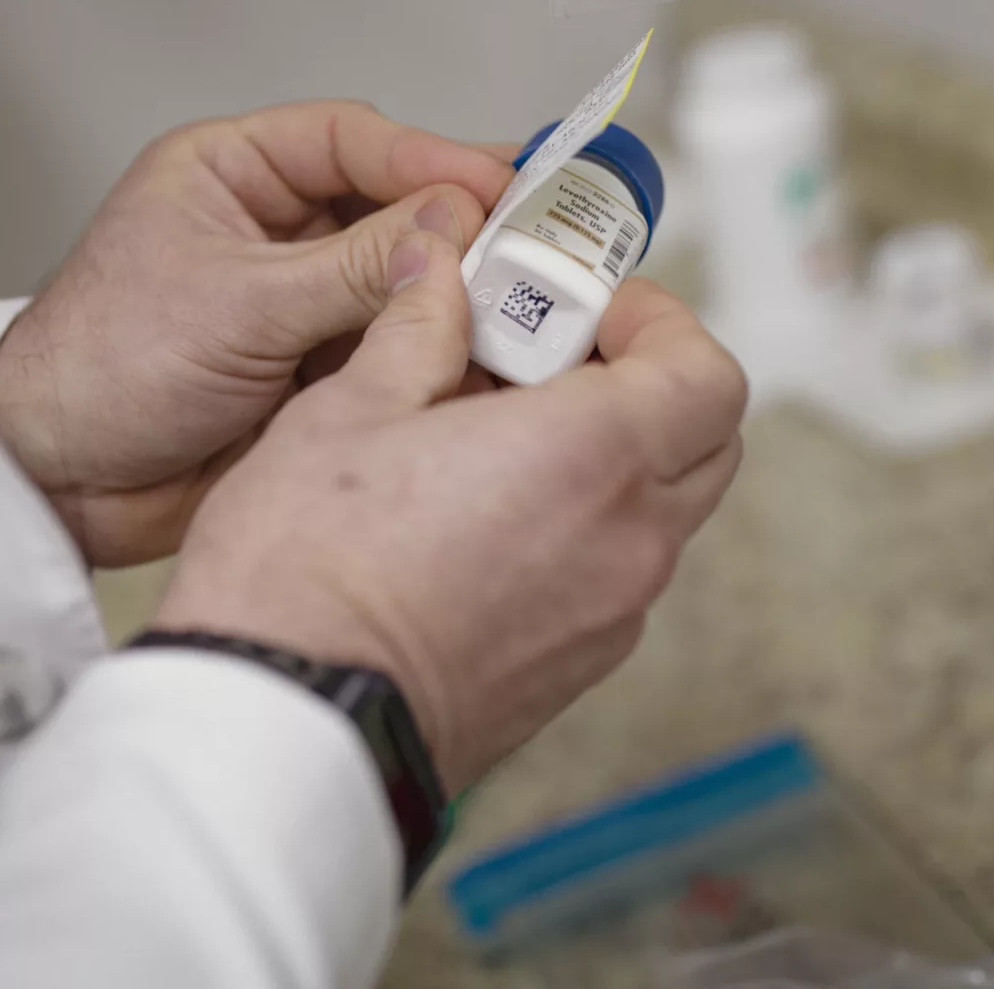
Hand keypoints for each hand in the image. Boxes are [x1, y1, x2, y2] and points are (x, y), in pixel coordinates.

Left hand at [0, 102, 513, 566]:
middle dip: (453, 228)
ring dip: (447, 294)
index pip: (349, 142)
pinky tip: (477, 357)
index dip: (428, 159)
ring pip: (394, 281)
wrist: (62, 480)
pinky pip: (384, 345)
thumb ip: (351, 267)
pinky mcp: (309, 367)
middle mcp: (268, 228)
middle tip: (537, 240)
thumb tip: (451, 224)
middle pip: (384, 208)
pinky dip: (425, 350)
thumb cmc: (103, 367)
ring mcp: (292, 300)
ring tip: (521, 304)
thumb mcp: (238, 304)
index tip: (500, 184)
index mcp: (229, 175)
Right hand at [153, 238, 746, 792]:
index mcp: (589, 457)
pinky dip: (579, 529)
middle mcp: (625, 542)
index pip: (705, 374)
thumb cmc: (305, 567)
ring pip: (657, 512)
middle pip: (704, 442)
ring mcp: (609, 618)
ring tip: (495, 440)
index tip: (590, 309)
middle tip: (549, 361)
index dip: (661, 324)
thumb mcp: (347, 413)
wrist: (289, 721)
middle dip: (646, 385)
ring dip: (609, 460)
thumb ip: (415, 330)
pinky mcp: (574, 671)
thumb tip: (437, 272)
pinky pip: (612, 575)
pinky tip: (479, 519)